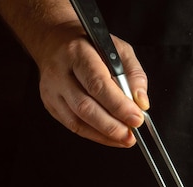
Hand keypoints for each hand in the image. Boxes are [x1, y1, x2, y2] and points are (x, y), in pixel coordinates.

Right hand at [35, 21, 148, 146]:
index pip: (98, 84)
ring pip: (77, 121)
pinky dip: (94, 135)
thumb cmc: (89, 45)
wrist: (54, 42)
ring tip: (124, 139)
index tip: (137, 118)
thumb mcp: (118, 48)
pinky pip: (73, 126)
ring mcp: (52, 91)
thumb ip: (134, 73)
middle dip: (112, 126)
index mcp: (78, 53)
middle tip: (131, 135)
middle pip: (85, 107)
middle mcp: (60, 73)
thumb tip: (141, 102)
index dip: (118, 105)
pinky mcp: (51, 105)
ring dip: (104, 134)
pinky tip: (110, 137)